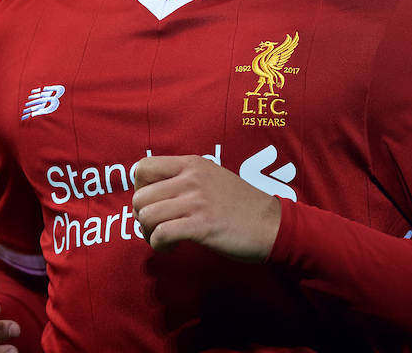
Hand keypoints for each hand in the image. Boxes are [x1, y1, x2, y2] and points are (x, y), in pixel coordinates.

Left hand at [132, 155, 281, 262]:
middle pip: (140, 197)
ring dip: (148, 234)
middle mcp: (191, 178)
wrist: (271, 224)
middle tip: (156, 228)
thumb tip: (155, 193)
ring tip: (164, 239)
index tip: (153, 204)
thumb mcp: (212, 178)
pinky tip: (172, 248)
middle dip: (141, 218)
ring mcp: (196, 201)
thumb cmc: (241, 205)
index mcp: (192, 164)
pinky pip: (161, 234)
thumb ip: (186, 179)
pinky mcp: (201, 225)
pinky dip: (159, 246)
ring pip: (146, 215)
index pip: (142, 167)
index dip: (139, 189)